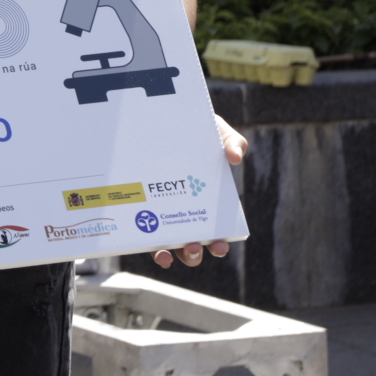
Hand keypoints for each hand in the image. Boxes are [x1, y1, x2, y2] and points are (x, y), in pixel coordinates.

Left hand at [154, 114, 246, 268]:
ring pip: (168, 246)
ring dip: (174, 254)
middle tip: (195, 246)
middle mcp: (183, 215)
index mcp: (204, 204)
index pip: (214, 233)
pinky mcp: (140, 209)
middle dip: (194, 254)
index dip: (218, 244)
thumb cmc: (195, 131)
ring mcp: (160, 214)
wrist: (162, 121)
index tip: (220, 245)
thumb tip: (235, 158)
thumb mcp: (216, 132)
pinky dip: (151, 247)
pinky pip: (144, 235)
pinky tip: (156, 249)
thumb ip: (232, 142)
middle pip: (191, 246)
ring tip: (177, 248)